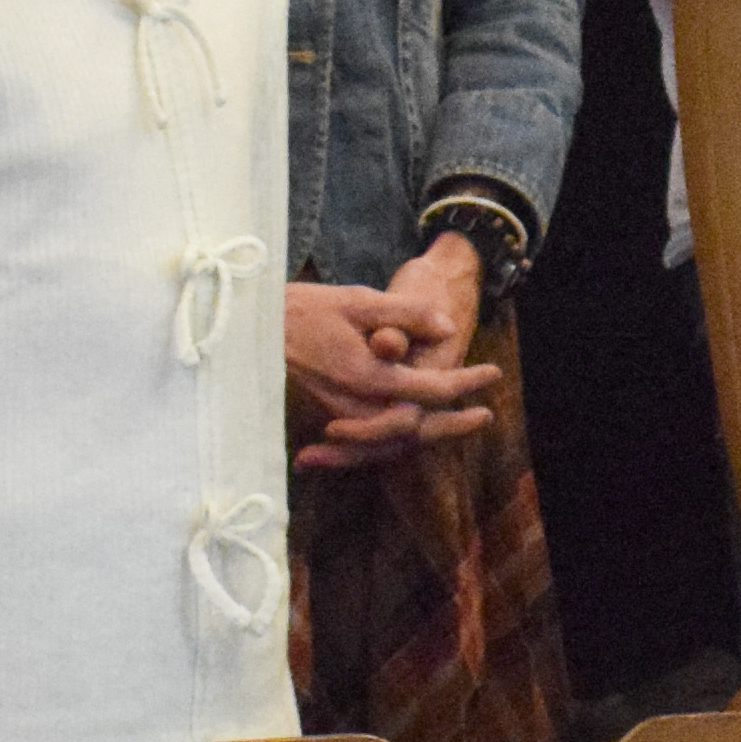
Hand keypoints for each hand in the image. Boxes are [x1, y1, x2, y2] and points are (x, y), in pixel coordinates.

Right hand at [286, 238, 499, 466]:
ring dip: (428, 435)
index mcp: (366, 376)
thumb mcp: (357, 300)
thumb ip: (406, 314)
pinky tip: (410, 433)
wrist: (249, 330)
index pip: (431, 389)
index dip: (466, 382)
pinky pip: (369, 441)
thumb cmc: (302, 309)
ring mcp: (340, 416)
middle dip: (454, 424)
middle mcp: (355, 405)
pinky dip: (393, 441)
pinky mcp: (328, 417)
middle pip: (417, 428)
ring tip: (458, 424)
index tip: (492, 373)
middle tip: (485, 416)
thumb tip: (448, 328)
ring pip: (393, 440)